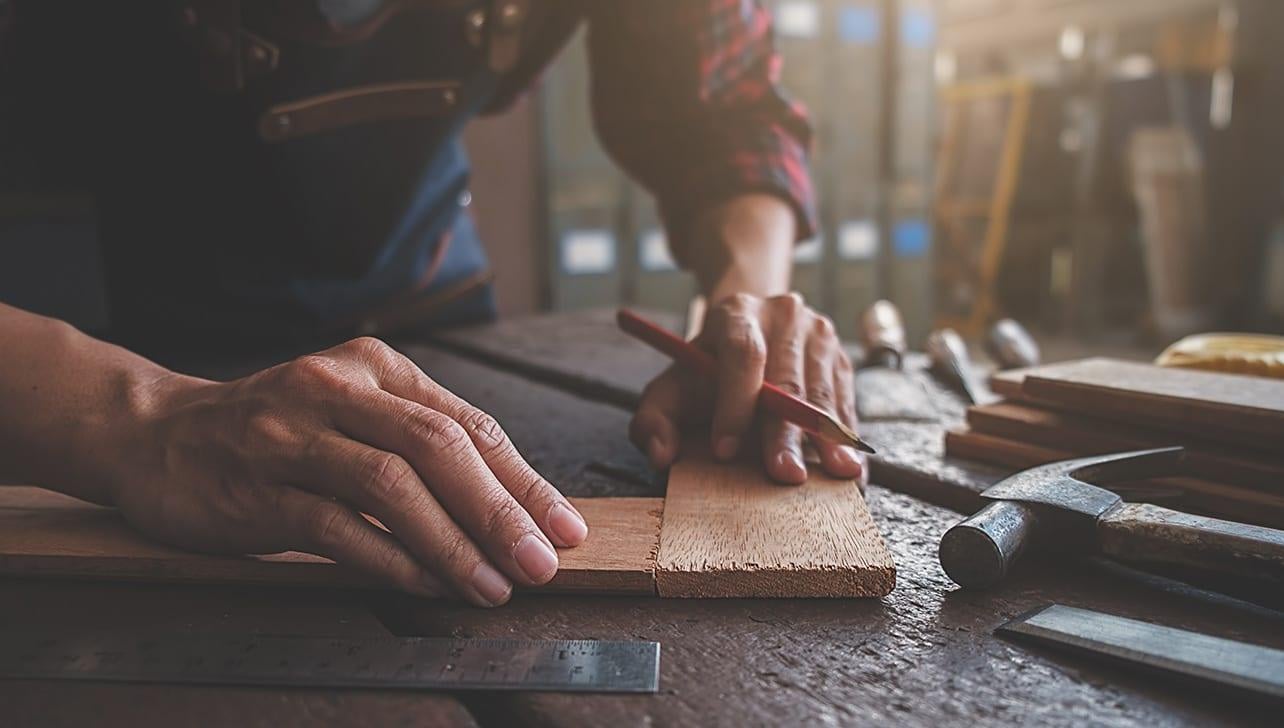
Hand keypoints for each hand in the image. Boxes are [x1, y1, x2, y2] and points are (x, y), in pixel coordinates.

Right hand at [109, 337, 587, 606]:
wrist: (157, 433)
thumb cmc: (277, 431)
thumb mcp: (355, 414)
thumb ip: (422, 445)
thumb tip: (513, 508)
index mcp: (377, 368)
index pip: (469, 424)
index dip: (524, 480)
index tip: (565, 527)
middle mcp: (338, 391)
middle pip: (439, 447)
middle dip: (501, 510)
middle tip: (542, 562)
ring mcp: (293, 437)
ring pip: (391, 486)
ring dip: (453, 543)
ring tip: (494, 586)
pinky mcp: (256, 487)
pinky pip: (336, 528)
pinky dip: (390, 560)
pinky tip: (427, 587)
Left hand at [630, 292, 864, 483]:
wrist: (748, 332)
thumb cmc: (705, 372)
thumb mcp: (670, 388)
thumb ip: (653, 420)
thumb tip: (660, 453)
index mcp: (735, 314)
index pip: (742, 355)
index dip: (734, 404)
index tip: (724, 450)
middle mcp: (783, 315)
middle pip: (787, 379)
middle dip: (785, 433)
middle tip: (784, 475)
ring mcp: (818, 334)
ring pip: (822, 391)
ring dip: (826, 438)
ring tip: (833, 475)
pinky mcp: (840, 358)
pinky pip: (846, 400)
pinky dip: (846, 436)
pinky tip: (849, 465)